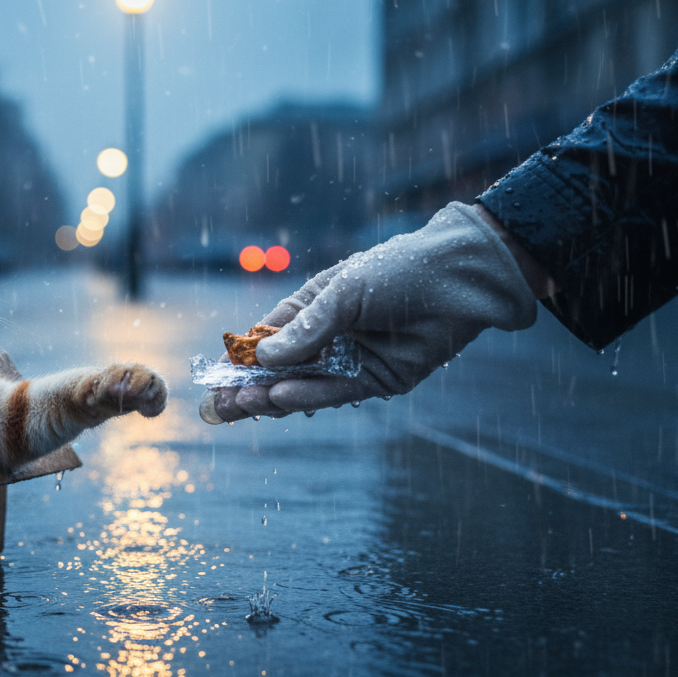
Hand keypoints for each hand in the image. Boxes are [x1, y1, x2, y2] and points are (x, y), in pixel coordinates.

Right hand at [201, 202, 537, 421]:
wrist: (463, 279)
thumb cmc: (399, 271)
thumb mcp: (343, 293)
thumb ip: (305, 329)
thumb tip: (262, 358)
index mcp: (312, 309)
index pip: (265, 339)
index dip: (239, 359)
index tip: (214, 377)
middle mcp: (328, 338)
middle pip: (279, 369)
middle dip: (248, 387)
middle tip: (219, 405)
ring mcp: (351, 361)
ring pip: (303, 386)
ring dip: (272, 395)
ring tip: (245, 402)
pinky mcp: (378, 381)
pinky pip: (336, 393)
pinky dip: (308, 397)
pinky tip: (280, 398)